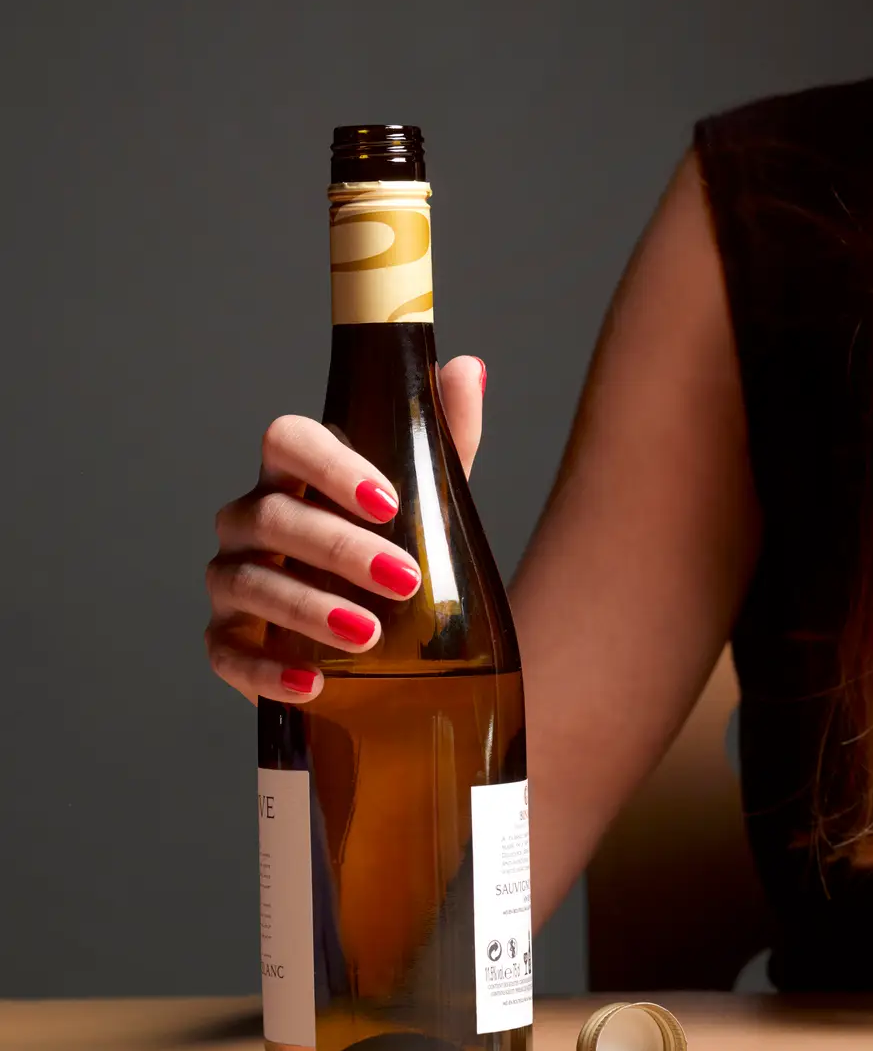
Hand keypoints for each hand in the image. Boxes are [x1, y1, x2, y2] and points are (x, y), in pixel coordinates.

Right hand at [204, 355, 486, 703]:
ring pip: (248, 582)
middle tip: (405, 579)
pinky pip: (228, 652)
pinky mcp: (229, 643)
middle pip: (273, 516)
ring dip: (308, 608)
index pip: (287, 440)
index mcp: (296, 474)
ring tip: (369, 633)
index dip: (331, 465)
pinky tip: (314, 682)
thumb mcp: (433, 498)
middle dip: (339, 548)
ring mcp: (233, 581)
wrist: (393, 641)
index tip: (389, 502)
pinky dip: (267, 669)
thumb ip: (445, 436)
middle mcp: (251, 521)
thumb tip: (465, 368)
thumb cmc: (400, 550)